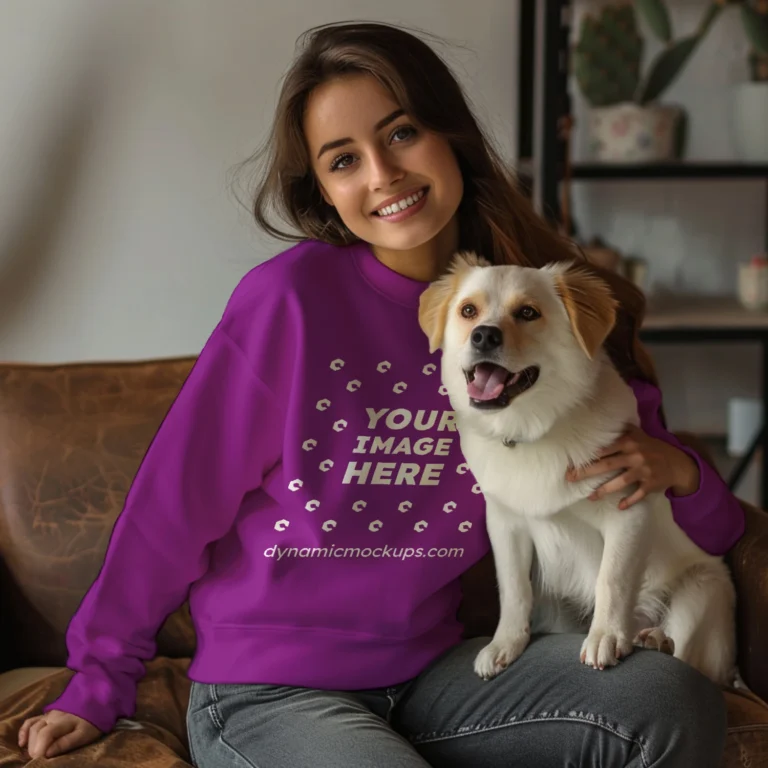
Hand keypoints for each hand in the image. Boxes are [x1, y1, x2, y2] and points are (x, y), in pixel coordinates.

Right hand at [18, 709, 101, 758]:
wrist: (98, 704)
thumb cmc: (92, 723)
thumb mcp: (84, 735)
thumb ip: (66, 743)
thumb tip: (47, 753)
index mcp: (63, 721)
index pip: (45, 734)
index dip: (39, 749)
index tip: (41, 760)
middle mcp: (53, 716)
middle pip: (36, 732)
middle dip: (34, 748)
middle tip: (39, 760)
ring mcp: (49, 714)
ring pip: (32, 727)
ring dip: (30, 742)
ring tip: (34, 754)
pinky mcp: (47, 715)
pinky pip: (31, 721)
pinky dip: (24, 731)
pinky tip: (22, 743)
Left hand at [566, 424, 699, 509]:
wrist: (678, 463)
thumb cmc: (653, 448)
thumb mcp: (639, 435)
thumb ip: (622, 430)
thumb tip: (601, 421)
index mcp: (629, 442)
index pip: (605, 449)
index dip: (589, 455)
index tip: (572, 461)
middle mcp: (635, 455)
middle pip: (608, 464)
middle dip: (588, 472)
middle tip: (570, 478)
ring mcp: (643, 471)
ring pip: (621, 481)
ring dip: (604, 489)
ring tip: (590, 497)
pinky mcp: (651, 484)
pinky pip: (638, 494)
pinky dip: (630, 500)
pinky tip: (620, 506)